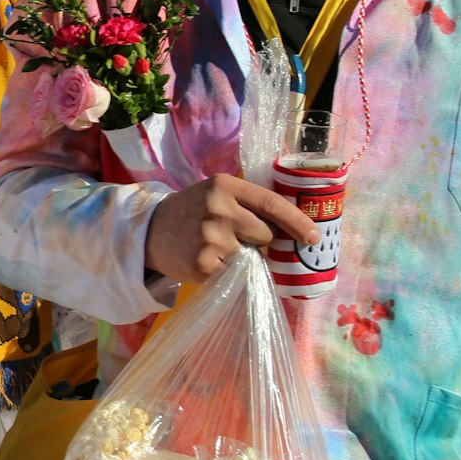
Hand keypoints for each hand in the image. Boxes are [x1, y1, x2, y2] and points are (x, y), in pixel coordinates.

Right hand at [143, 174, 318, 282]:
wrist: (148, 231)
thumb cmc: (190, 211)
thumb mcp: (215, 194)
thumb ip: (248, 203)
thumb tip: (292, 227)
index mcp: (225, 186)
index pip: (273, 204)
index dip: (297, 222)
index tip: (312, 236)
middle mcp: (219, 209)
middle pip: (267, 233)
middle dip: (263, 240)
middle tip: (243, 239)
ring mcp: (211, 238)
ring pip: (253, 256)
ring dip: (245, 257)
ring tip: (220, 249)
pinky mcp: (204, 264)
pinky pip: (235, 273)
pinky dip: (230, 271)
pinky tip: (211, 261)